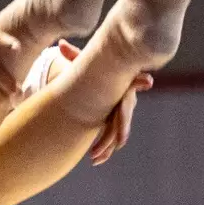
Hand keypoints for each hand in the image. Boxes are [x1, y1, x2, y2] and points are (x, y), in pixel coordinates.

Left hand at [53, 39, 153, 164]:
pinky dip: (104, 149)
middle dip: (116, 132)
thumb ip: (74, 56)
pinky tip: (95, 160)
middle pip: (123, 118)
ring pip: (116, 133)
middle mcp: (123, 101)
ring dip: (106, 146)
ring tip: (94, 158)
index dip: (135, 91)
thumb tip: (60, 44)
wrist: (101, 81)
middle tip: (112, 142)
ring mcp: (120, 113)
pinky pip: (111, 138)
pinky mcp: (113, 123)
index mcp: (120, 86)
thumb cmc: (92, 71)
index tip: (144, 88)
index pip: (127, 91)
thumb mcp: (84, 63)